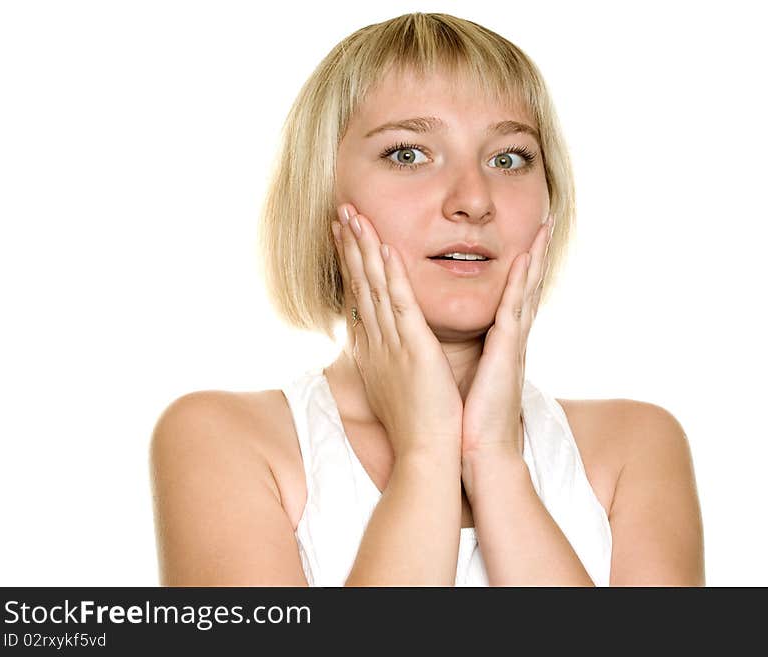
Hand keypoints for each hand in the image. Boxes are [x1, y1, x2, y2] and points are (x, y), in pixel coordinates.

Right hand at [331, 204, 463, 460]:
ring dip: (364, 250)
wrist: (425, 454)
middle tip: (342, 213)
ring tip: (353, 217)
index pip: (359, 297)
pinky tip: (386, 249)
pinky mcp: (414, 350)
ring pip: (374, 288)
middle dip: (350, 246)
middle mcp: (377, 342)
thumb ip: (387, 362)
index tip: (344, 236)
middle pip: (360, 284)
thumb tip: (378, 350)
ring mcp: (393, 345)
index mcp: (375, 350)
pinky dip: (392, 276)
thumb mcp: (394, 386)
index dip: (351, 264)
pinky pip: (401, 305)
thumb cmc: (415, 426)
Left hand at [461, 214, 554, 466]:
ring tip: (545, 227)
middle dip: (537, 254)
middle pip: (527, 287)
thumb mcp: (470, 380)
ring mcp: (512, 345)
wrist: (479, 454)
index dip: (521, 269)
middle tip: (547, 221)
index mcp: (501, 345)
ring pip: (526, 291)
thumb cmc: (469, 422)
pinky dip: (519, 283)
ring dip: (535, 257)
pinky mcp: (506, 353)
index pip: (513, 298)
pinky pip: (513, 309)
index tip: (526, 241)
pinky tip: (524, 259)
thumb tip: (459, 350)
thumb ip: (471, 359)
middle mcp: (512, 340)